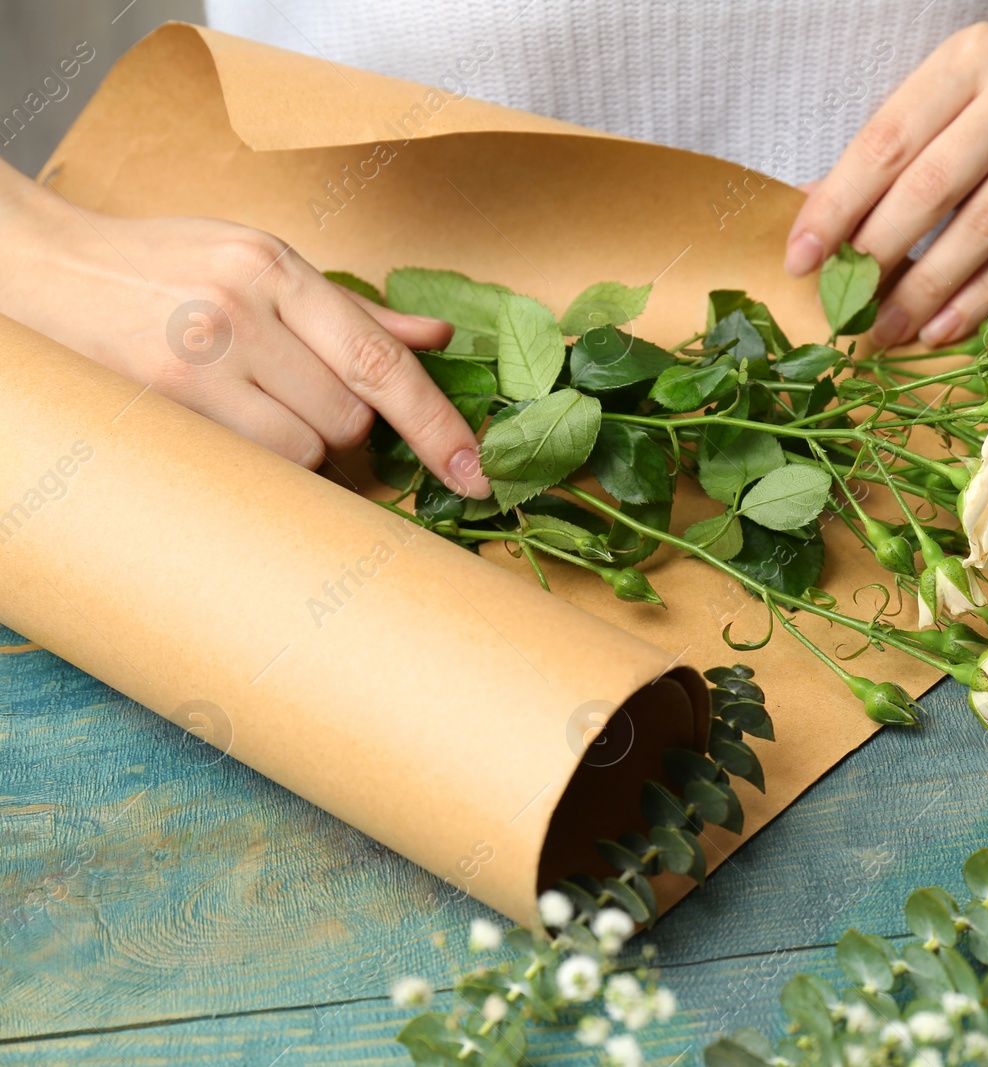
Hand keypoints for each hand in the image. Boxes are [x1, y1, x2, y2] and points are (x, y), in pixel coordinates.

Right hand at [0, 168, 490, 497]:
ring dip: (302, 450)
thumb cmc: (159, 267)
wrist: (38, 267)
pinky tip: (229, 426)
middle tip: (303, 408)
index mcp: (276, 267)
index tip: (478, 474)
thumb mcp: (259, 263)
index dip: (439, 426)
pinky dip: (260, 461)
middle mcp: (243, 308)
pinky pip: (252, 462)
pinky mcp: (162, 400)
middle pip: (349, 417)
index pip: (382, 360)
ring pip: (305, 448)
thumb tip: (440, 335)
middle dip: (347, 433)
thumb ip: (352, 310)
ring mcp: (199, 356)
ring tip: (256, 410)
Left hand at [785, 15, 987, 347]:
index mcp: (966, 59)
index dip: (838, 205)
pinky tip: (942, 327)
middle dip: (879, 253)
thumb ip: (885, 159)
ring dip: (927, 289)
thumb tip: (810, 215)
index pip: (887, 140)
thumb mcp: (946, 111)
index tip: (801, 258)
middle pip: (933, 185)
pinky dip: (980, 298)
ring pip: (983, 227)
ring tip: (887, 329)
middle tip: (846, 305)